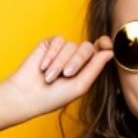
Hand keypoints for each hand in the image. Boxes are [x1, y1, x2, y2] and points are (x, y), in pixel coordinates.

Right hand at [0, 34, 114, 118]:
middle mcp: (76, 57)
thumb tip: (111, 51)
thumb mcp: (80, 86)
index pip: (100, 51)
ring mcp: (63, 50)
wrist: (27, 95)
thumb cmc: (53, 96)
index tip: (106, 45)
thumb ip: (95, 68)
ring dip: (60, 63)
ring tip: (49, 77)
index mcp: (86, 68)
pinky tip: (43, 66)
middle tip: (66, 74)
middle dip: (77, 60)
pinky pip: (58, 41)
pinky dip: (51, 54)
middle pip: (87, 47)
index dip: (105, 44)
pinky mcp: (50, 44)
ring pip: (71, 45)